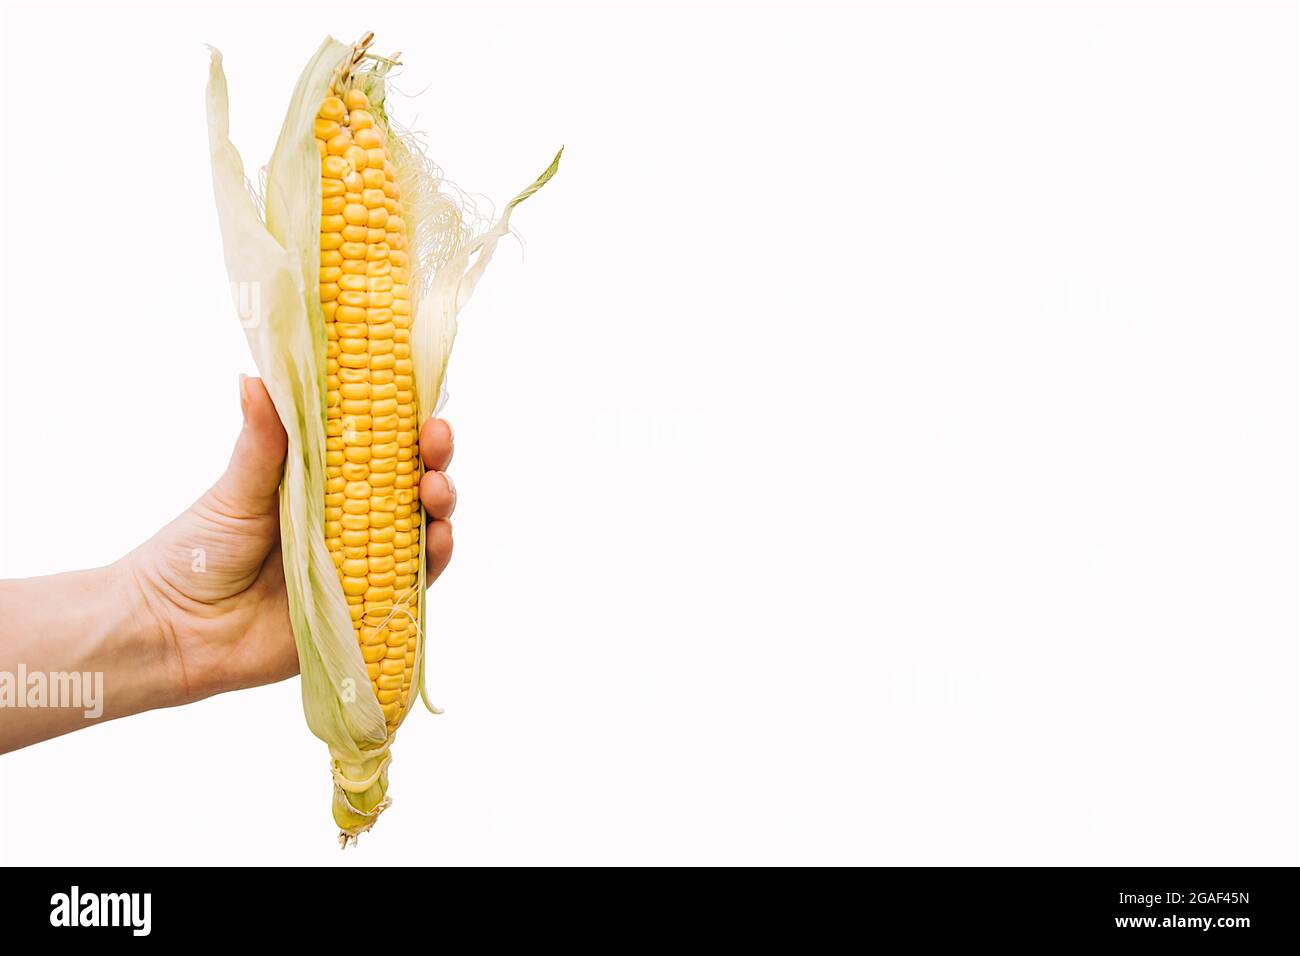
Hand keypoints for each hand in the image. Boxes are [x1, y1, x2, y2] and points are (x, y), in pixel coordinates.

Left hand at [126, 375, 456, 704]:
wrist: (173, 631)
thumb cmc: (195, 554)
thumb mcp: (234, 492)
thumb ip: (261, 442)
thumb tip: (257, 377)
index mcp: (319, 483)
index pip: (378, 443)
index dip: (407, 421)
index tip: (421, 400)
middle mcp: (348, 520)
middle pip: (411, 481)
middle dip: (434, 457)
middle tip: (436, 439)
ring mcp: (361, 563)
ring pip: (421, 527)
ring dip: (441, 503)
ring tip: (436, 489)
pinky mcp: (366, 609)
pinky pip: (414, 582)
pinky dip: (434, 559)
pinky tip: (439, 538)